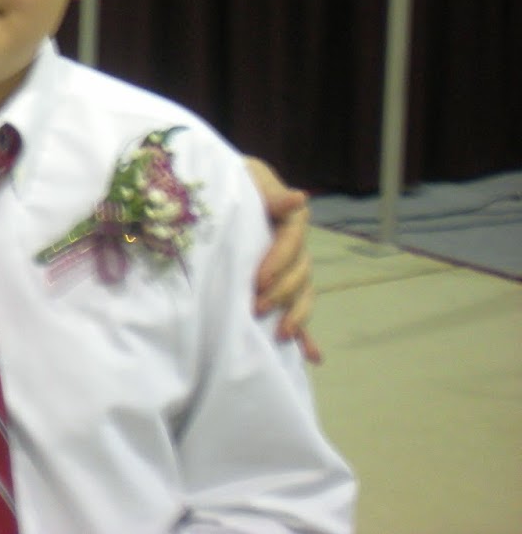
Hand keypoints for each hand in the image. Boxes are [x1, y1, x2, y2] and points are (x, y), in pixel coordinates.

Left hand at [244, 154, 322, 364]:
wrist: (222, 187)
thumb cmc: (236, 178)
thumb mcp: (250, 176)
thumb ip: (271, 192)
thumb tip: (299, 198)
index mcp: (289, 220)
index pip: (291, 242)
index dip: (278, 262)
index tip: (259, 279)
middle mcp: (293, 246)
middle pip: (299, 272)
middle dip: (280, 292)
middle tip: (256, 306)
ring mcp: (289, 268)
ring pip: (302, 294)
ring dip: (295, 316)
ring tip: (280, 334)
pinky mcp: (280, 285)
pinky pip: (297, 311)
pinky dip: (306, 334)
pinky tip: (312, 356)